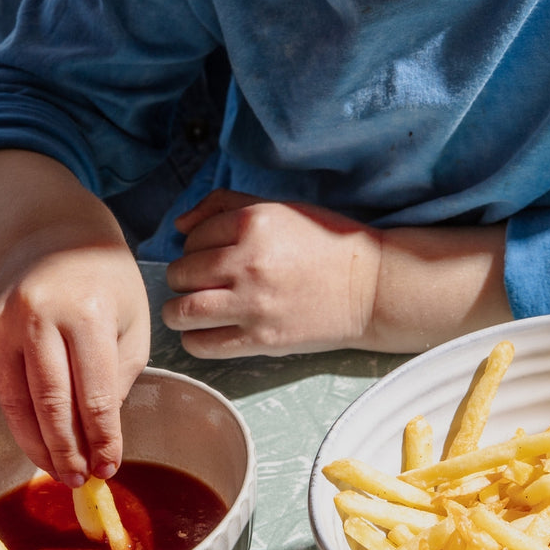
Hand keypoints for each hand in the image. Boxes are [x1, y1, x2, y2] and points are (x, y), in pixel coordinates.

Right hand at [0, 236, 150, 486]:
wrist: (55, 235)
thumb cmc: (104, 280)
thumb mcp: (132, 323)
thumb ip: (119, 379)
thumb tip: (98, 437)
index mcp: (87, 311)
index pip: (95, 394)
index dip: (102, 439)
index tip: (108, 468)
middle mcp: (39, 315)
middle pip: (50, 403)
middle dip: (67, 451)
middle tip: (80, 480)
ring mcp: (6, 323)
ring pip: (18, 402)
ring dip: (38, 445)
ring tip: (58, 471)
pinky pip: (0, 389)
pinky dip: (17, 422)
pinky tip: (35, 442)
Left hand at [162, 190, 381, 355]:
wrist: (370, 287)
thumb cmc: (323, 244)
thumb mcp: (278, 208)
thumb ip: (224, 205)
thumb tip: (178, 225)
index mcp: (253, 224)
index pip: (191, 237)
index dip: (194, 247)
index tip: (210, 255)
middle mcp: (248, 263)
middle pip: (180, 273)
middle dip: (183, 277)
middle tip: (200, 282)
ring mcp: (253, 304)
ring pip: (181, 311)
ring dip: (178, 310)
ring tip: (191, 308)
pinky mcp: (261, 339)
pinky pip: (202, 344)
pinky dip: (193, 339)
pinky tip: (205, 331)